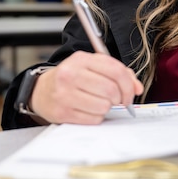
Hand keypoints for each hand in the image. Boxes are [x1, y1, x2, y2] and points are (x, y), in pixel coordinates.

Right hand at [29, 51, 143, 124]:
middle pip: (111, 90)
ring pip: (104, 106)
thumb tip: (136, 87)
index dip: (129, 84)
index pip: (115, 70)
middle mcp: (71, 74)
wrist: (41, 91)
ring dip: (106, 108)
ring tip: (98, 103)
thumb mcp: (91, 67)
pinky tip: (88, 110)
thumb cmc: (70, 79)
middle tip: (117, 100)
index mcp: (81, 59)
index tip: (131, 93)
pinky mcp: (63, 112)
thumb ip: (117, 73)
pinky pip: (93, 119)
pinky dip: (96, 117)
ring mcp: (65, 94)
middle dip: (119, 98)